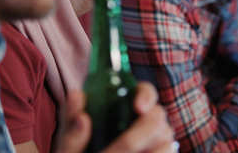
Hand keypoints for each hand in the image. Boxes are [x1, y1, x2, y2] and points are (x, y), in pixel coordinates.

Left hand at [57, 82, 175, 152]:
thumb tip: (77, 94)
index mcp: (125, 105)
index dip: (146, 96)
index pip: (145, 91)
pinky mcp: (159, 150)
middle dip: (147, 127)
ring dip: (150, 145)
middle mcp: (144, 119)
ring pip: (166, 136)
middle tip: (130, 142)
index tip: (138, 107)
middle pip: (159, 114)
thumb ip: (70, 117)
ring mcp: (154, 139)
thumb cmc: (80, 151)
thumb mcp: (71, 137)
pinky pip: (167, 150)